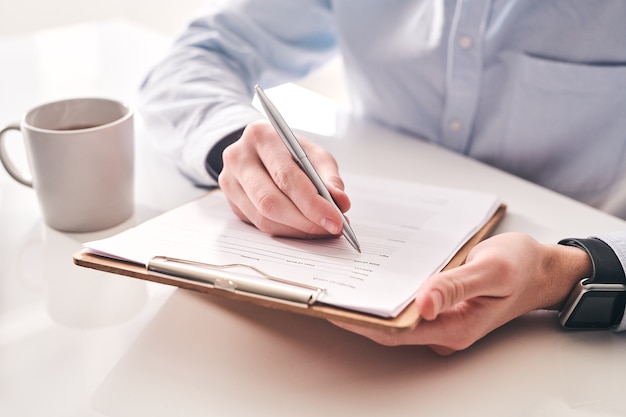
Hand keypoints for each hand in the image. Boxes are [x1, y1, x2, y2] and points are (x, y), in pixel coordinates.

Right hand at [219, 120, 349, 237]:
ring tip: (322, 230)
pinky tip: (305, 229)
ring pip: (264, 218)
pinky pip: (260, 225)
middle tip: (331, 229)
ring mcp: (230, 181)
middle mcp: (239, 158)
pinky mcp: (231, 202)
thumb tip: (341, 203)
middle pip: (270, 201)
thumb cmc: (289, 150)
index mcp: (261, 136)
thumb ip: (329, 177)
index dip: (312, 202)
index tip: (335, 219)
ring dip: (297, 230)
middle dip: (306, 221)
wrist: (259, 149)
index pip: (286, 176)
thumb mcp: (313, 154)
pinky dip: (287, 231)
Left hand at [332, 232, 591, 354]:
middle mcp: (445, 329)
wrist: (541, 268)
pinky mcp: (442, 308)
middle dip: (358, 314)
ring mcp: (443, 320)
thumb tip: (425, 302)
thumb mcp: (491, 270)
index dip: (363, 323)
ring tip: (341, 286)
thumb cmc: (520, 267)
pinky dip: (388, 295)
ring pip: (398, 318)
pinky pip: (409, 306)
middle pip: (392, 328)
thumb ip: (456, 285)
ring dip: (371, 305)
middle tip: (327, 294)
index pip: (397, 332)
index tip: (333, 308)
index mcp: (455, 326)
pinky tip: (373, 279)